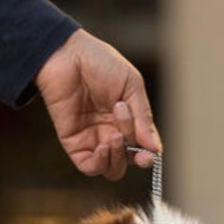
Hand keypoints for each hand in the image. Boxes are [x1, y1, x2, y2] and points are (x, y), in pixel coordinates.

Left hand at [35, 28, 161, 179]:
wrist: (67, 54)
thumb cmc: (100, 62)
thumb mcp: (132, 85)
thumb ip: (143, 117)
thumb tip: (156, 149)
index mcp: (128, 120)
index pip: (142, 147)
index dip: (148, 155)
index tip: (150, 154)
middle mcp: (111, 132)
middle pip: (128, 160)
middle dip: (133, 150)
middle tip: (124, 123)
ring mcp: (92, 139)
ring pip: (112, 169)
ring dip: (118, 157)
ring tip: (114, 134)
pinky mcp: (73, 143)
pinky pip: (90, 166)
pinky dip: (100, 163)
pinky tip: (103, 146)